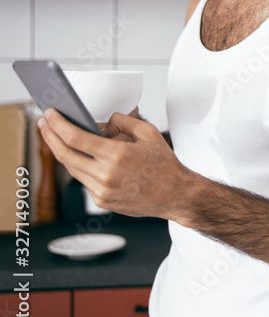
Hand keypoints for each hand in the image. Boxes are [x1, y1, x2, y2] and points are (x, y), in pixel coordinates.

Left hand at [38, 108, 194, 220]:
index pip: (75, 138)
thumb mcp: (149, 133)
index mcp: (117, 155)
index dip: (57, 124)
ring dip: (62, 152)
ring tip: (59, 139)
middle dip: (50, 136)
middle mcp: (106, 175)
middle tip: (44, 124)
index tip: (50, 115)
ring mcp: (102, 190)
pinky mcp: (102, 201)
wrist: (175, 194)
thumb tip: (103, 122)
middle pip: (64, 154)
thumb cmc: (165, 166)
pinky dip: (82, 167)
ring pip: (71, 168)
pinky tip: (84, 158)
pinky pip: (84, 180)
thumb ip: (123, 121)